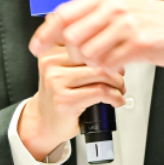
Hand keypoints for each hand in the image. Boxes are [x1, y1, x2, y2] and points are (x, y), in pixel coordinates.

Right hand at [17, 43, 125, 160]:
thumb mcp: (65, 69)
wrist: (44, 121)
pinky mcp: (64, 99)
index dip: (107, 53)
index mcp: (51, 51)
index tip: (114, 63)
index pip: (87, 43)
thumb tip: (111, 50)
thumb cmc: (58, 96)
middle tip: (119, 80)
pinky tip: (116, 101)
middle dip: (115, 70)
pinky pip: (100, 92)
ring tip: (118, 90)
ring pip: (100, 73)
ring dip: (117, 84)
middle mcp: (50, 63)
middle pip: (95, 57)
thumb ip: (81, 56)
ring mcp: (55, 81)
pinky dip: (115, 97)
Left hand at [29, 0, 163, 73]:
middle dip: (73, 53)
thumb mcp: (122, 7)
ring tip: (104, 61)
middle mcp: (114, 6)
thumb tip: (60, 23)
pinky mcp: (138, 43)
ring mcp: (126, 24)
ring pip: (88, 52)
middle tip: (84, 58)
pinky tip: (117, 64)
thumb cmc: (155, 21)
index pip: (63, 13)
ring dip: (92, 63)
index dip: (46, 33)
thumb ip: (94, 13)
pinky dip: (108, 68)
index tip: (37, 47)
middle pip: (72, 36)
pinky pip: (108, 62)